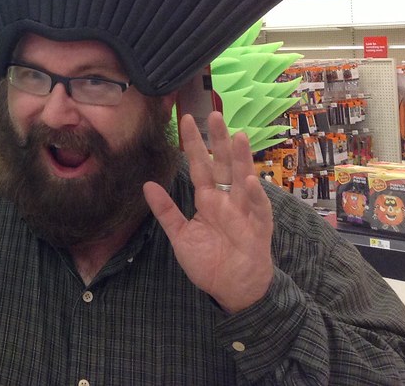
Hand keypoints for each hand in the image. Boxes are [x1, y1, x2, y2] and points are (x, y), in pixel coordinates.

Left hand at [142, 112, 273, 313]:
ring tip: (238, 136)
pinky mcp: (258, 227)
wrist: (231, 289)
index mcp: (207, 198)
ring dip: (241, 158)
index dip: (193, 143)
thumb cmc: (209, 262)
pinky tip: (249, 180)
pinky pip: (257, 208)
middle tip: (215, 114)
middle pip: (222, 164)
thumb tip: (146, 184)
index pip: (199, 165)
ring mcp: (243, 210)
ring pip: (242, 178)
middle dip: (219, 140)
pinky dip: (253, 194)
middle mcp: (226, 199)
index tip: (185, 119)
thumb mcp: (180, 235)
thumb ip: (165, 211)